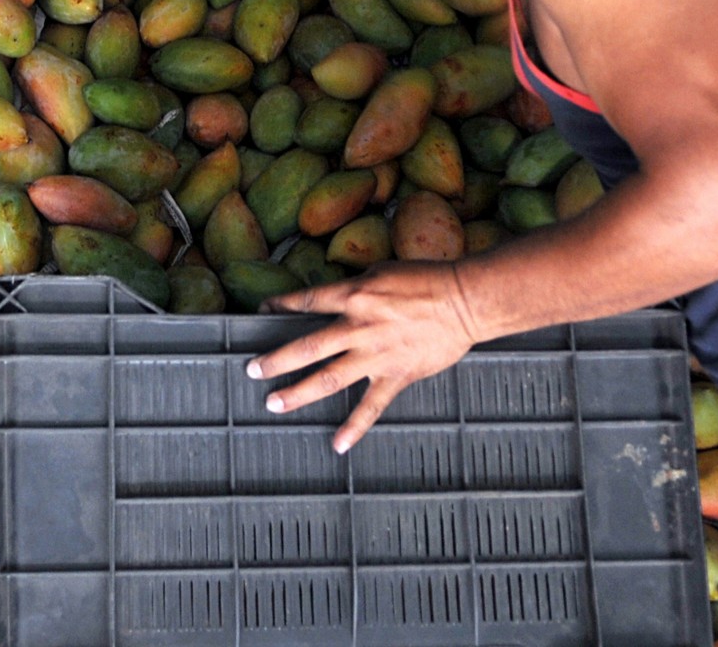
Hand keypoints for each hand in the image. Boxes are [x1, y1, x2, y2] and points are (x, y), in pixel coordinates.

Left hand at [246, 261, 477, 452]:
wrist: (465, 301)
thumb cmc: (428, 280)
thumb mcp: (382, 272)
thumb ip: (356, 288)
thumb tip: (336, 296)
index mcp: (354, 296)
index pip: (306, 301)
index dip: (280, 306)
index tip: (262, 312)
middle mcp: (358, 327)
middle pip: (306, 347)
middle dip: (275, 360)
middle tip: (252, 370)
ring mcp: (375, 355)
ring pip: (328, 378)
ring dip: (298, 393)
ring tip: (273, 404)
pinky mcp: (395, 375)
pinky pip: (370, 406)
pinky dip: (354, 427)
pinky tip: (338, 445)